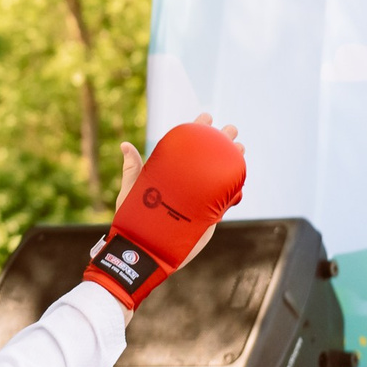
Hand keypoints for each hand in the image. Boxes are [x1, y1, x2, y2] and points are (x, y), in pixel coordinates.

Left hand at [114, 110, 244, 262]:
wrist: (142, 251)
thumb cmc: (132, 220)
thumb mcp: (130, 191)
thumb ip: (132, 170)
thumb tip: (125, 145)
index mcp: (170, 175)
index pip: (186, 148)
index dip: (197, 130)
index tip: (206, 116)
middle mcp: (186, 185)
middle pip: (208, 159)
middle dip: (221, 142)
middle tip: (230, 129)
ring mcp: (198, 201)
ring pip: (219, 178)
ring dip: (232, 162)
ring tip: (240, 147)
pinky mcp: (206, 218)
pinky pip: (224, 203)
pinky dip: (234, 192)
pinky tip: (241, 180)